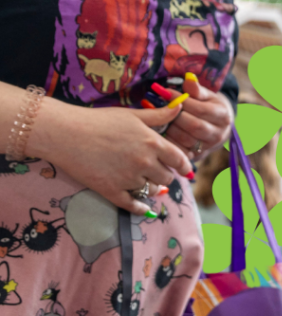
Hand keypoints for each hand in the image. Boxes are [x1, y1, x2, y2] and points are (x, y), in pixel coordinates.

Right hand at [30, 99, 193, 215]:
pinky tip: (144, 208)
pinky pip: (133, 206)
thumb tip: (180, 107)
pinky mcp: (111, 191)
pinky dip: (141, 208)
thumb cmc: (99, 120)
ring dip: (153, 189)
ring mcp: (128, 178)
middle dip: (165, 175)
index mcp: (152, 143)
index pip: (179, 160)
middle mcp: (144, 162)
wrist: (65, 133)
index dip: (182, 165)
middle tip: (159, 172)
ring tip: (148, 184)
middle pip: (167, 177)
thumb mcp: (133, 115)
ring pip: (152, 191)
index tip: (182, 167)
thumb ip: (159, 115)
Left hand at [163, 74, 232, 160]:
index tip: (166, 93)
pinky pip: (180, 151)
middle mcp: (219, 133)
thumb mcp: (207, 96)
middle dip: (175, 116)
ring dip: (170, 129)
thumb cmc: (209, 107)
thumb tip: (188, 78)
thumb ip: (196, 89)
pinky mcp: (197, 156)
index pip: (200, 109)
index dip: (181, 101)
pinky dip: (169, 142)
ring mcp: (208, 147)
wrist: (218, 127)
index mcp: (223, 116)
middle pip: (194, 126)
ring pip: (186, 140)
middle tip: (161, 107)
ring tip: (160, 118)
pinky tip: (161, 132)